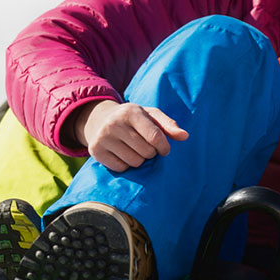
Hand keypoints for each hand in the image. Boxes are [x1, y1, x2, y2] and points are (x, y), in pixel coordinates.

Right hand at [71, 100, 187, 171]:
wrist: (99, 119)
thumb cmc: (132, 119)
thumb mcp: (150, 116)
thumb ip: (168, 125)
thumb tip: (185, 136)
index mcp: (131, 112)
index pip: (155, 136)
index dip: (164, 147)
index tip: (164, 149)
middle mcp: (114, 123)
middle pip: (146, 152)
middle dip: (150, 153)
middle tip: (144, 146)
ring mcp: (103, 137)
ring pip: (134, 162)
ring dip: (138, 160)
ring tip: (133, 149)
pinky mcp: (95, 150)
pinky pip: (121, 168)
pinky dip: (125, 165)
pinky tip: (122, 154)